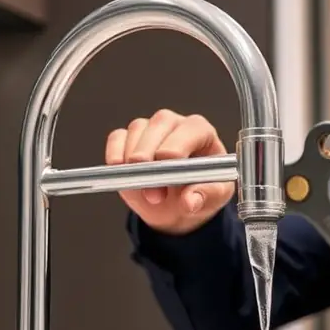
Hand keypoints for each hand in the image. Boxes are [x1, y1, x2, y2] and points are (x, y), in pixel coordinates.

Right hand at [105, 109, 234, 234]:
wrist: (178, 206)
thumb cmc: (201, 192)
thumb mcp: (214, 197)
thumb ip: (205, 196)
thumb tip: (189, 201)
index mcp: (202, 131)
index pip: (191, 129)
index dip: (178, 149)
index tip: (169, 172)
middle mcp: (175, 124)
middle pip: (160, 125)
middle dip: (152, 158)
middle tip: (153, 191)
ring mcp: (150, 128)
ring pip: (137, 130)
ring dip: (134, 162)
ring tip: (145, 192)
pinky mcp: (128, 138)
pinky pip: (117, 138)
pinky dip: (115, 155)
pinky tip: (121, 174)